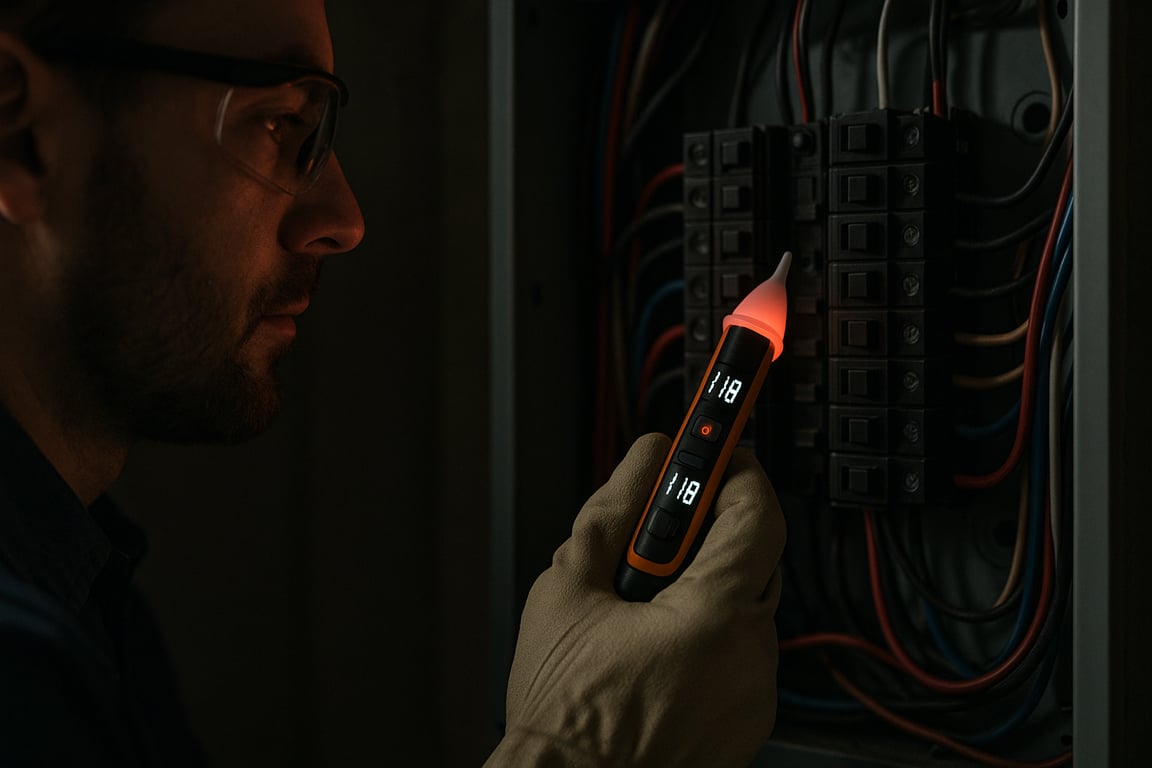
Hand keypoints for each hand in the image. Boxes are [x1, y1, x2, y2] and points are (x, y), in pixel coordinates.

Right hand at [485, 433, 785, 767]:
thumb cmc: (565, 714)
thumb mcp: (568, 590)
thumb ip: (612, 512)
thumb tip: (642, 462)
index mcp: (713, 615)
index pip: (756, 513)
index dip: (738, 469)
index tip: (718, 448)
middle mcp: (751, 655)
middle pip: (754, 558)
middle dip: (712, 530)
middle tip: (663, 524)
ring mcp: (754, 695)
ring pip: (745, 608)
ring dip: (707, 586)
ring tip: (643, 600)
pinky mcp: (747, 724)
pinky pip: (740, 654)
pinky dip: (710, 634)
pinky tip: (657, 646)